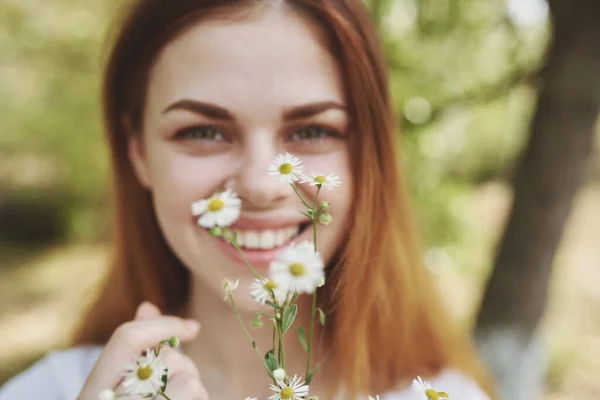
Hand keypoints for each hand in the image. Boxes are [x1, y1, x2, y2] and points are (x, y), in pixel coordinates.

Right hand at [78, 302, 208, 399]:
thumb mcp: (121, 388)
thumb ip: (133, 351)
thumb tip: (147, 307)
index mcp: (91, 394)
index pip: (126, 338)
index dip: (162, 325)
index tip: (192, 327)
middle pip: (166, 358)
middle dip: (184, 367)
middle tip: (179, 388)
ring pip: (187, 378)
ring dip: (195, 389)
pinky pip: (192, 391)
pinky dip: (201, 399)